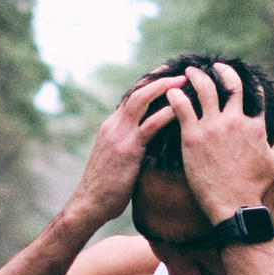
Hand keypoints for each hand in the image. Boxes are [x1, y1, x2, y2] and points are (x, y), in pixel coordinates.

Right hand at [65, 75, 177, 233]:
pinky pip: (150, 125)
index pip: (132, 97)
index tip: (169, 75)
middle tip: (181, 70)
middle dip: (159, 78)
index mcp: (112, 126)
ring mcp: (119, 135)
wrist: (89, 204)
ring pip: (141, 99)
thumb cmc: (106, 189)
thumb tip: (151, 144)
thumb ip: (132, 146)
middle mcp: (114, 125)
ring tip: (184, 80)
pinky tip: (182, 108)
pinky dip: (166, 113)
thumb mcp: (119, 160)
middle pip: (137, 91)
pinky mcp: (127, 149)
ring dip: (164, 87)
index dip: (151, 84)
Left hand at [165, 61, 273, 227]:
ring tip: (190, 71)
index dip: (248, 81)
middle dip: (222, 71)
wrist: (235, 206)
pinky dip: (176, 96)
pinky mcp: (193, 137)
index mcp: (255, 126)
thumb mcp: (273, 163)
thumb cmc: (255, 189)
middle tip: (213, 66)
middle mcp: (235, 121)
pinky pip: (182, 107)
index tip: (237, 76)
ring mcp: (213, 127)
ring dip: (197, 76)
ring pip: (205, 89)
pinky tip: (171, 91)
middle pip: (230, 84)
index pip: (254, 94)